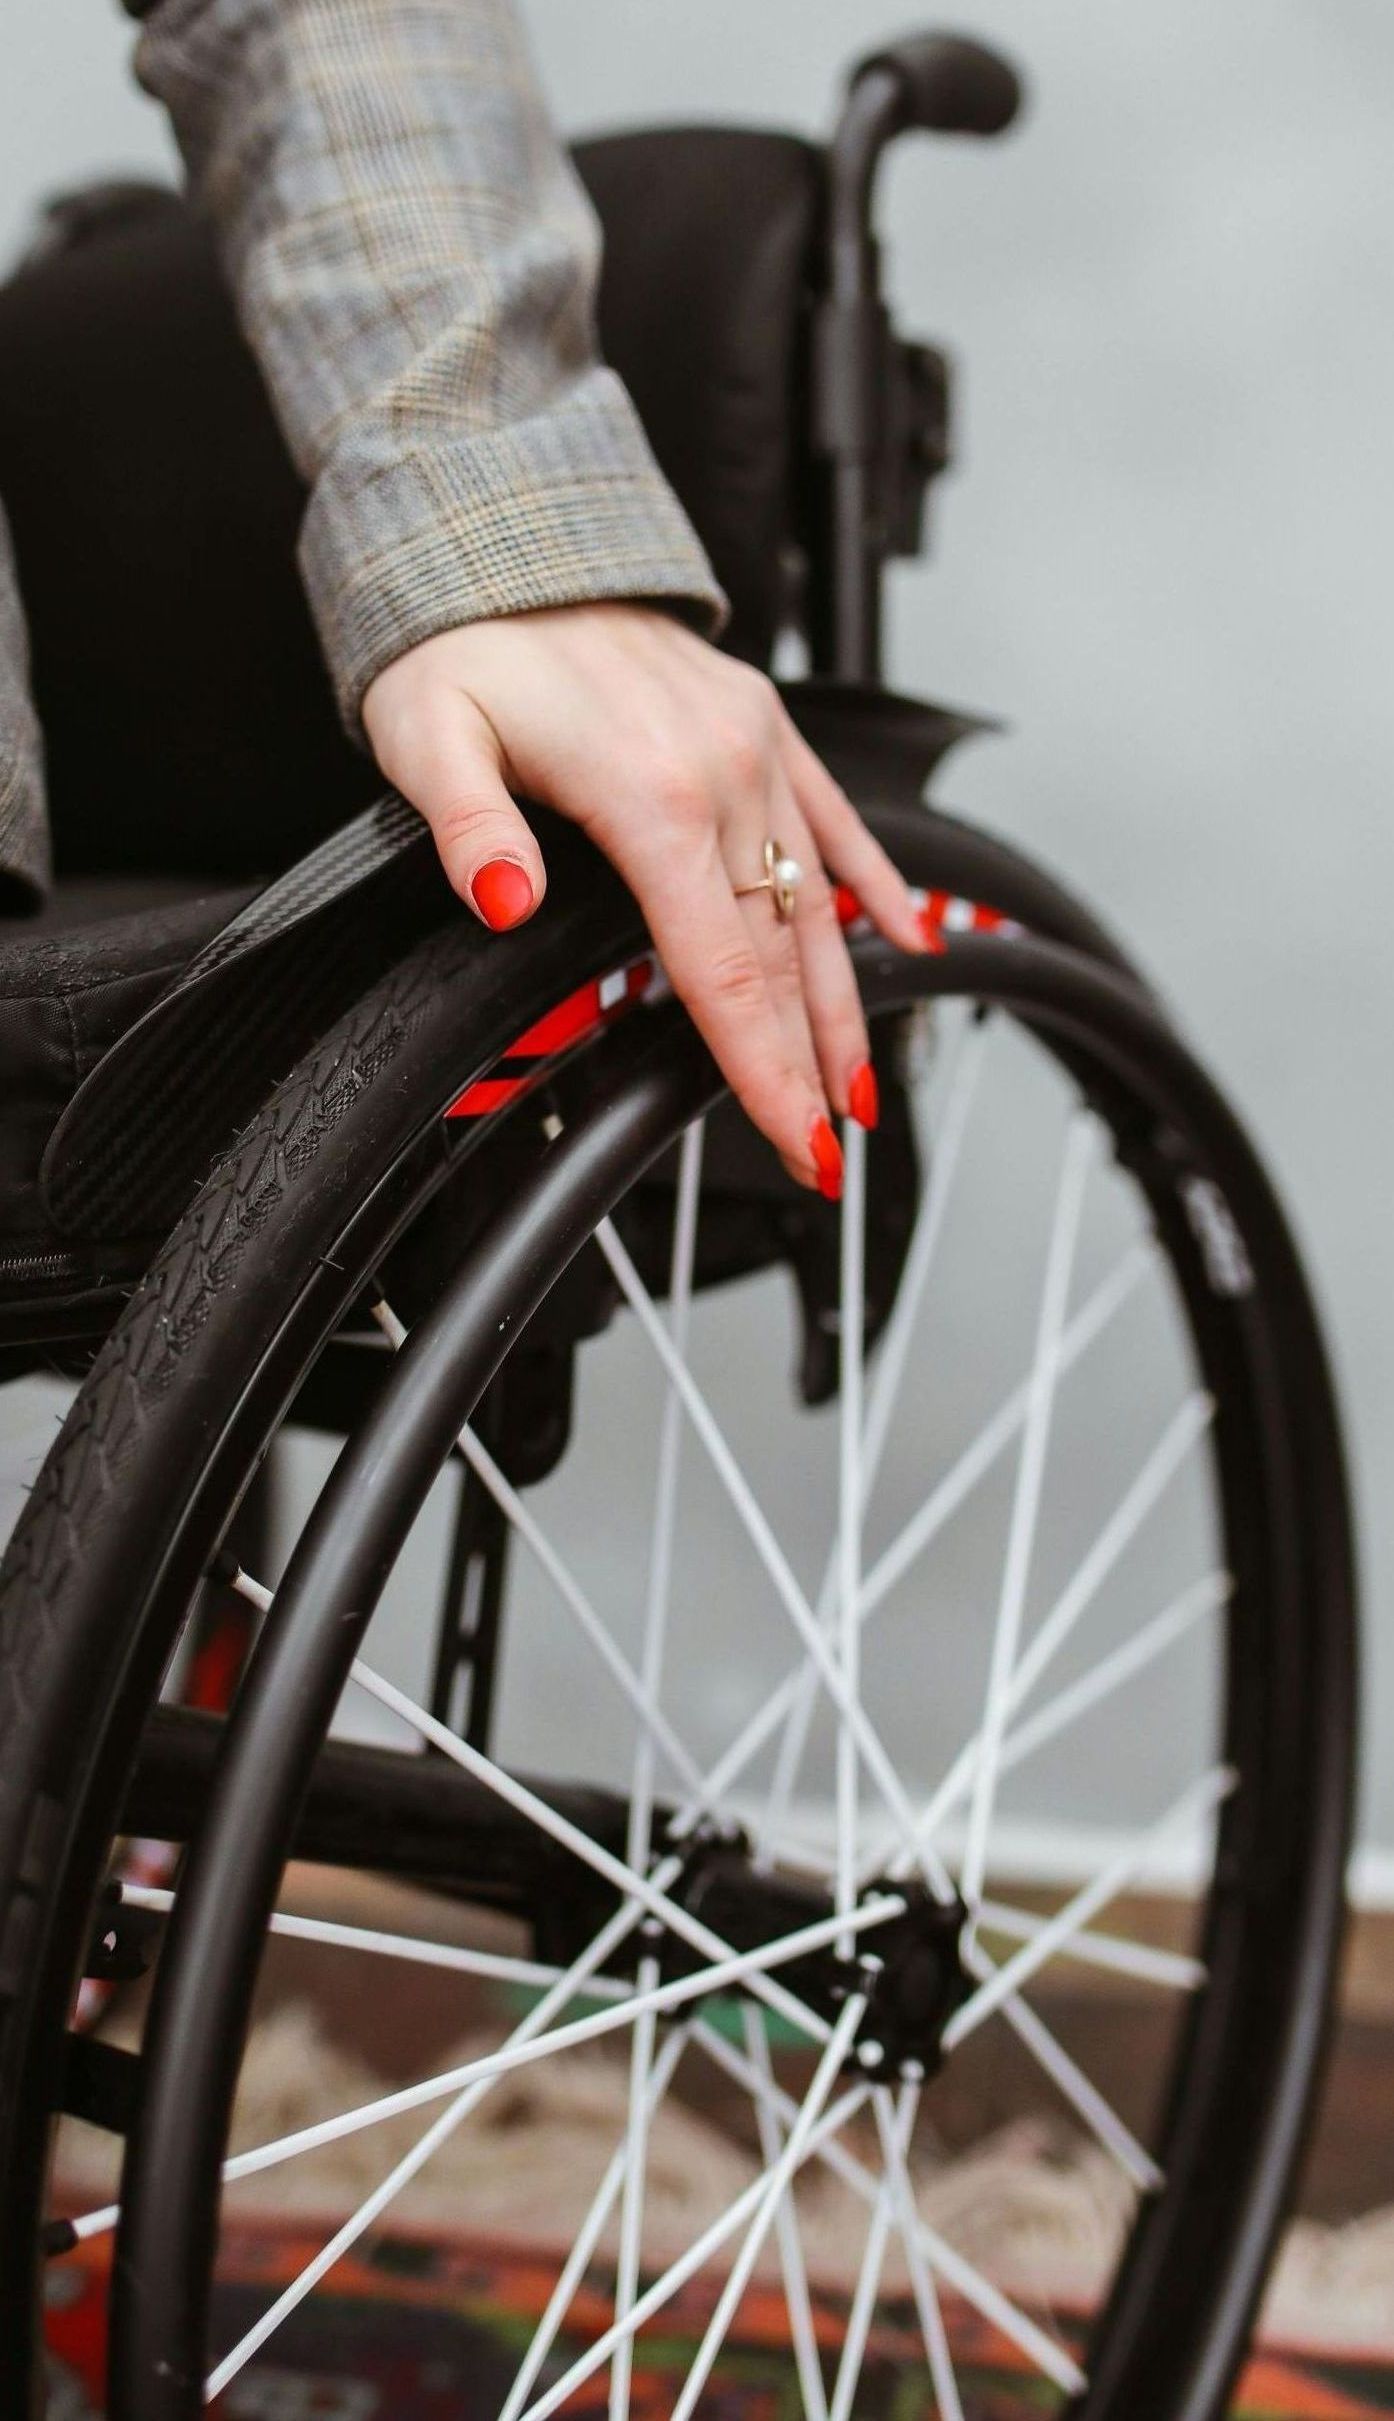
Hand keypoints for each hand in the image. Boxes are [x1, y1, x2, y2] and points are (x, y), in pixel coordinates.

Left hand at [362, 603, 926, 1193]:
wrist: (506, 539)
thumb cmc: (462, 647)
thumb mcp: (430, 736)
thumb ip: (469, 828)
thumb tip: (506, 900)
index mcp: (650, 795)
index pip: (720, 970)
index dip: (760, 1069)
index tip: (795, 1139)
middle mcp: (722, 773)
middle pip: (780, 956)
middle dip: (810, 1064)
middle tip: (831, 1152)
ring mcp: (754, 749)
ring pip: (818, 903)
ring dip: (846, 1003)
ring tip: (862, 1086)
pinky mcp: (763, 728)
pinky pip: (836, 820)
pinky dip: (876, 885)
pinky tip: (911, 940)